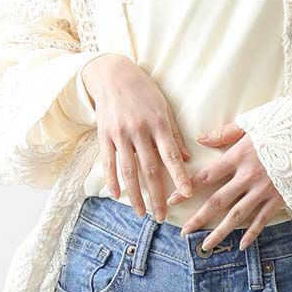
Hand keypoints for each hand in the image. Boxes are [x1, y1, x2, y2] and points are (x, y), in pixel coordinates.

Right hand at [81, 54, 193, 219]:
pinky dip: (112, 180)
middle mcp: (139, 130)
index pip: (171, 155)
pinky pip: (108, 162)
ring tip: (142, 213)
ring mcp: (120, 134)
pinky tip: (117, 195)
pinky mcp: (104, 135)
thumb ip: (175, 135)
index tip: (187, 193)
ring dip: (135, 195)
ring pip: (128, 171)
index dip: (179, 175)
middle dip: (157, 195)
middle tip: (162, 216)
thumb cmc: (144, 91)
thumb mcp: (164, 107)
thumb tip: (187, 158)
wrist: (112, 74)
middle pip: (150, 169)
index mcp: (158, 123)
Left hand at [180, 122, 291, 250]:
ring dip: (219, 232)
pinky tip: (242, 245)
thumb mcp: (253, 123)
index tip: (171, 201)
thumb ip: (225, 133)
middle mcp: (248, 176)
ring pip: (237, 216)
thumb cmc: (284, 126)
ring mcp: (264, 190)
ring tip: (205, 245)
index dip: (186, 189)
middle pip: (217, 201)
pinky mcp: (280, 198)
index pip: (205, 176)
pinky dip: (252, 233)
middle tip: (183, 232)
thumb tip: (200, 138)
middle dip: (198, 218)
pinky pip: (262, 219)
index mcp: (239, 156)